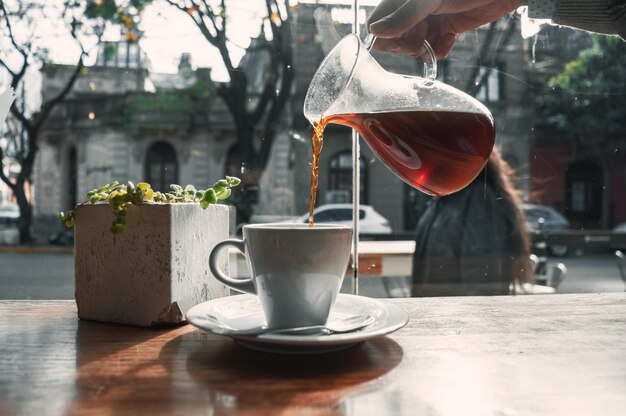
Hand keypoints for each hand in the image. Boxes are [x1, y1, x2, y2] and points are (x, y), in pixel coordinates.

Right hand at [367, 0, 526, 57]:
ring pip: (413, 47)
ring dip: (425, 48)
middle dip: (408, 44)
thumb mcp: (430, 1)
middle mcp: (411, 10)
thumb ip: (403, 17)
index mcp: (401, 0)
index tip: (401, 39)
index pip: (377, 23)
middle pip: (394, 39)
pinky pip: (432, 48)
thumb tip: (375, 32)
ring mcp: (428, 19)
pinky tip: (450, 39)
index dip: (385, 37)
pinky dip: (439, 49)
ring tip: (440, 35)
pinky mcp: (444, 28)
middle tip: (423, 35)